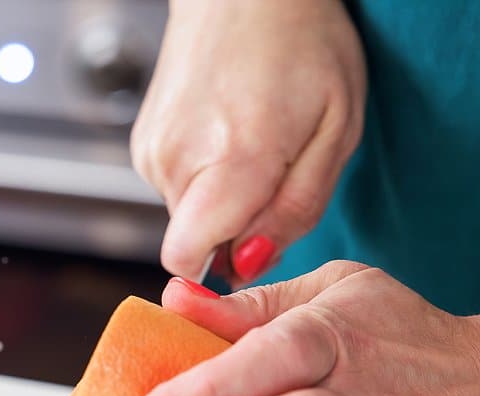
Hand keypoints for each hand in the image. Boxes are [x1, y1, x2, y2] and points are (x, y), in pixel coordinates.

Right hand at [131, 0, 365, 280]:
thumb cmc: (303, 47)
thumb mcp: (337, 132)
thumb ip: (296, 210)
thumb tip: (246, 266)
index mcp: (230, 161)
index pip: (188, 261)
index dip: (225, 263)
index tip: (256, 241)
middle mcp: (176, 161)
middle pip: (198, 242)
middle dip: (238, 226)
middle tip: (274, 171)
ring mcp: (151, 152)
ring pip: (187, 216)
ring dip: (223, 199)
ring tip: (251, 141)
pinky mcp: (142, 146)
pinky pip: (175, 190)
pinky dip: (204, 176)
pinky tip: (225, 132)